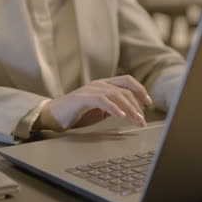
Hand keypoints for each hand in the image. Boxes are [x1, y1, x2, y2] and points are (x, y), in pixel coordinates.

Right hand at [33, 75, 152, 131]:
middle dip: (137, 105)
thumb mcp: (100, 111)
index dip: (139, 89)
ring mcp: (90, 90)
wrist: (53, 116)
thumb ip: (113, 108)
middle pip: (124, 90)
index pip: (126, 81)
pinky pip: (102, 100)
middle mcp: (98, 84)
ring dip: (129, 108)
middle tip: (143, 119)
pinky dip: (113, 108)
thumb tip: (130, 112)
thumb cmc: (76, 114)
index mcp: (103, 85)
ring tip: (136, 120)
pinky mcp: (82, 99)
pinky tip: (120, 116)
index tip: (148, 102)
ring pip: (116, 95)